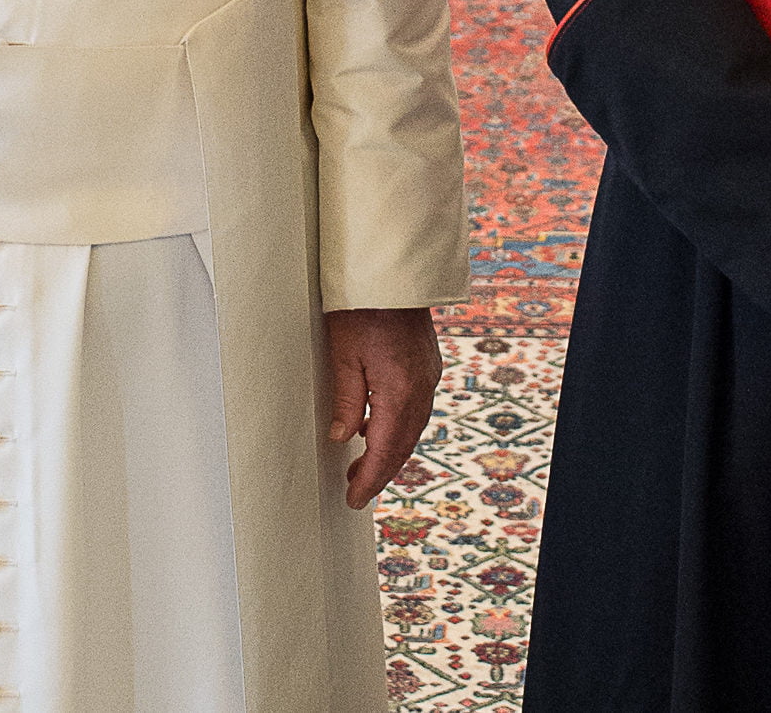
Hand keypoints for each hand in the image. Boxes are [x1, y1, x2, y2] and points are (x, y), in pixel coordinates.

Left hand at [325, 307, 441, 510]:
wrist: (393, 269)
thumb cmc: (362, 305)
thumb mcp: (342, 353)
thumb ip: (346, 400)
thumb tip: (341, 438)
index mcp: (399, 390)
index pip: (384, 450)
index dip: (369, 479)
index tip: (353, 499)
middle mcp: (422, 387)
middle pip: (403, 444)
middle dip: (380, 471)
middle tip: (355, 491)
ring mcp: (429, 375)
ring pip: (413, 428)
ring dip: (390, 451)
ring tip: (363, 466)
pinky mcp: (429, 364)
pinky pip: (418, 408)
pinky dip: (400, 428)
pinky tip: (381, 430)